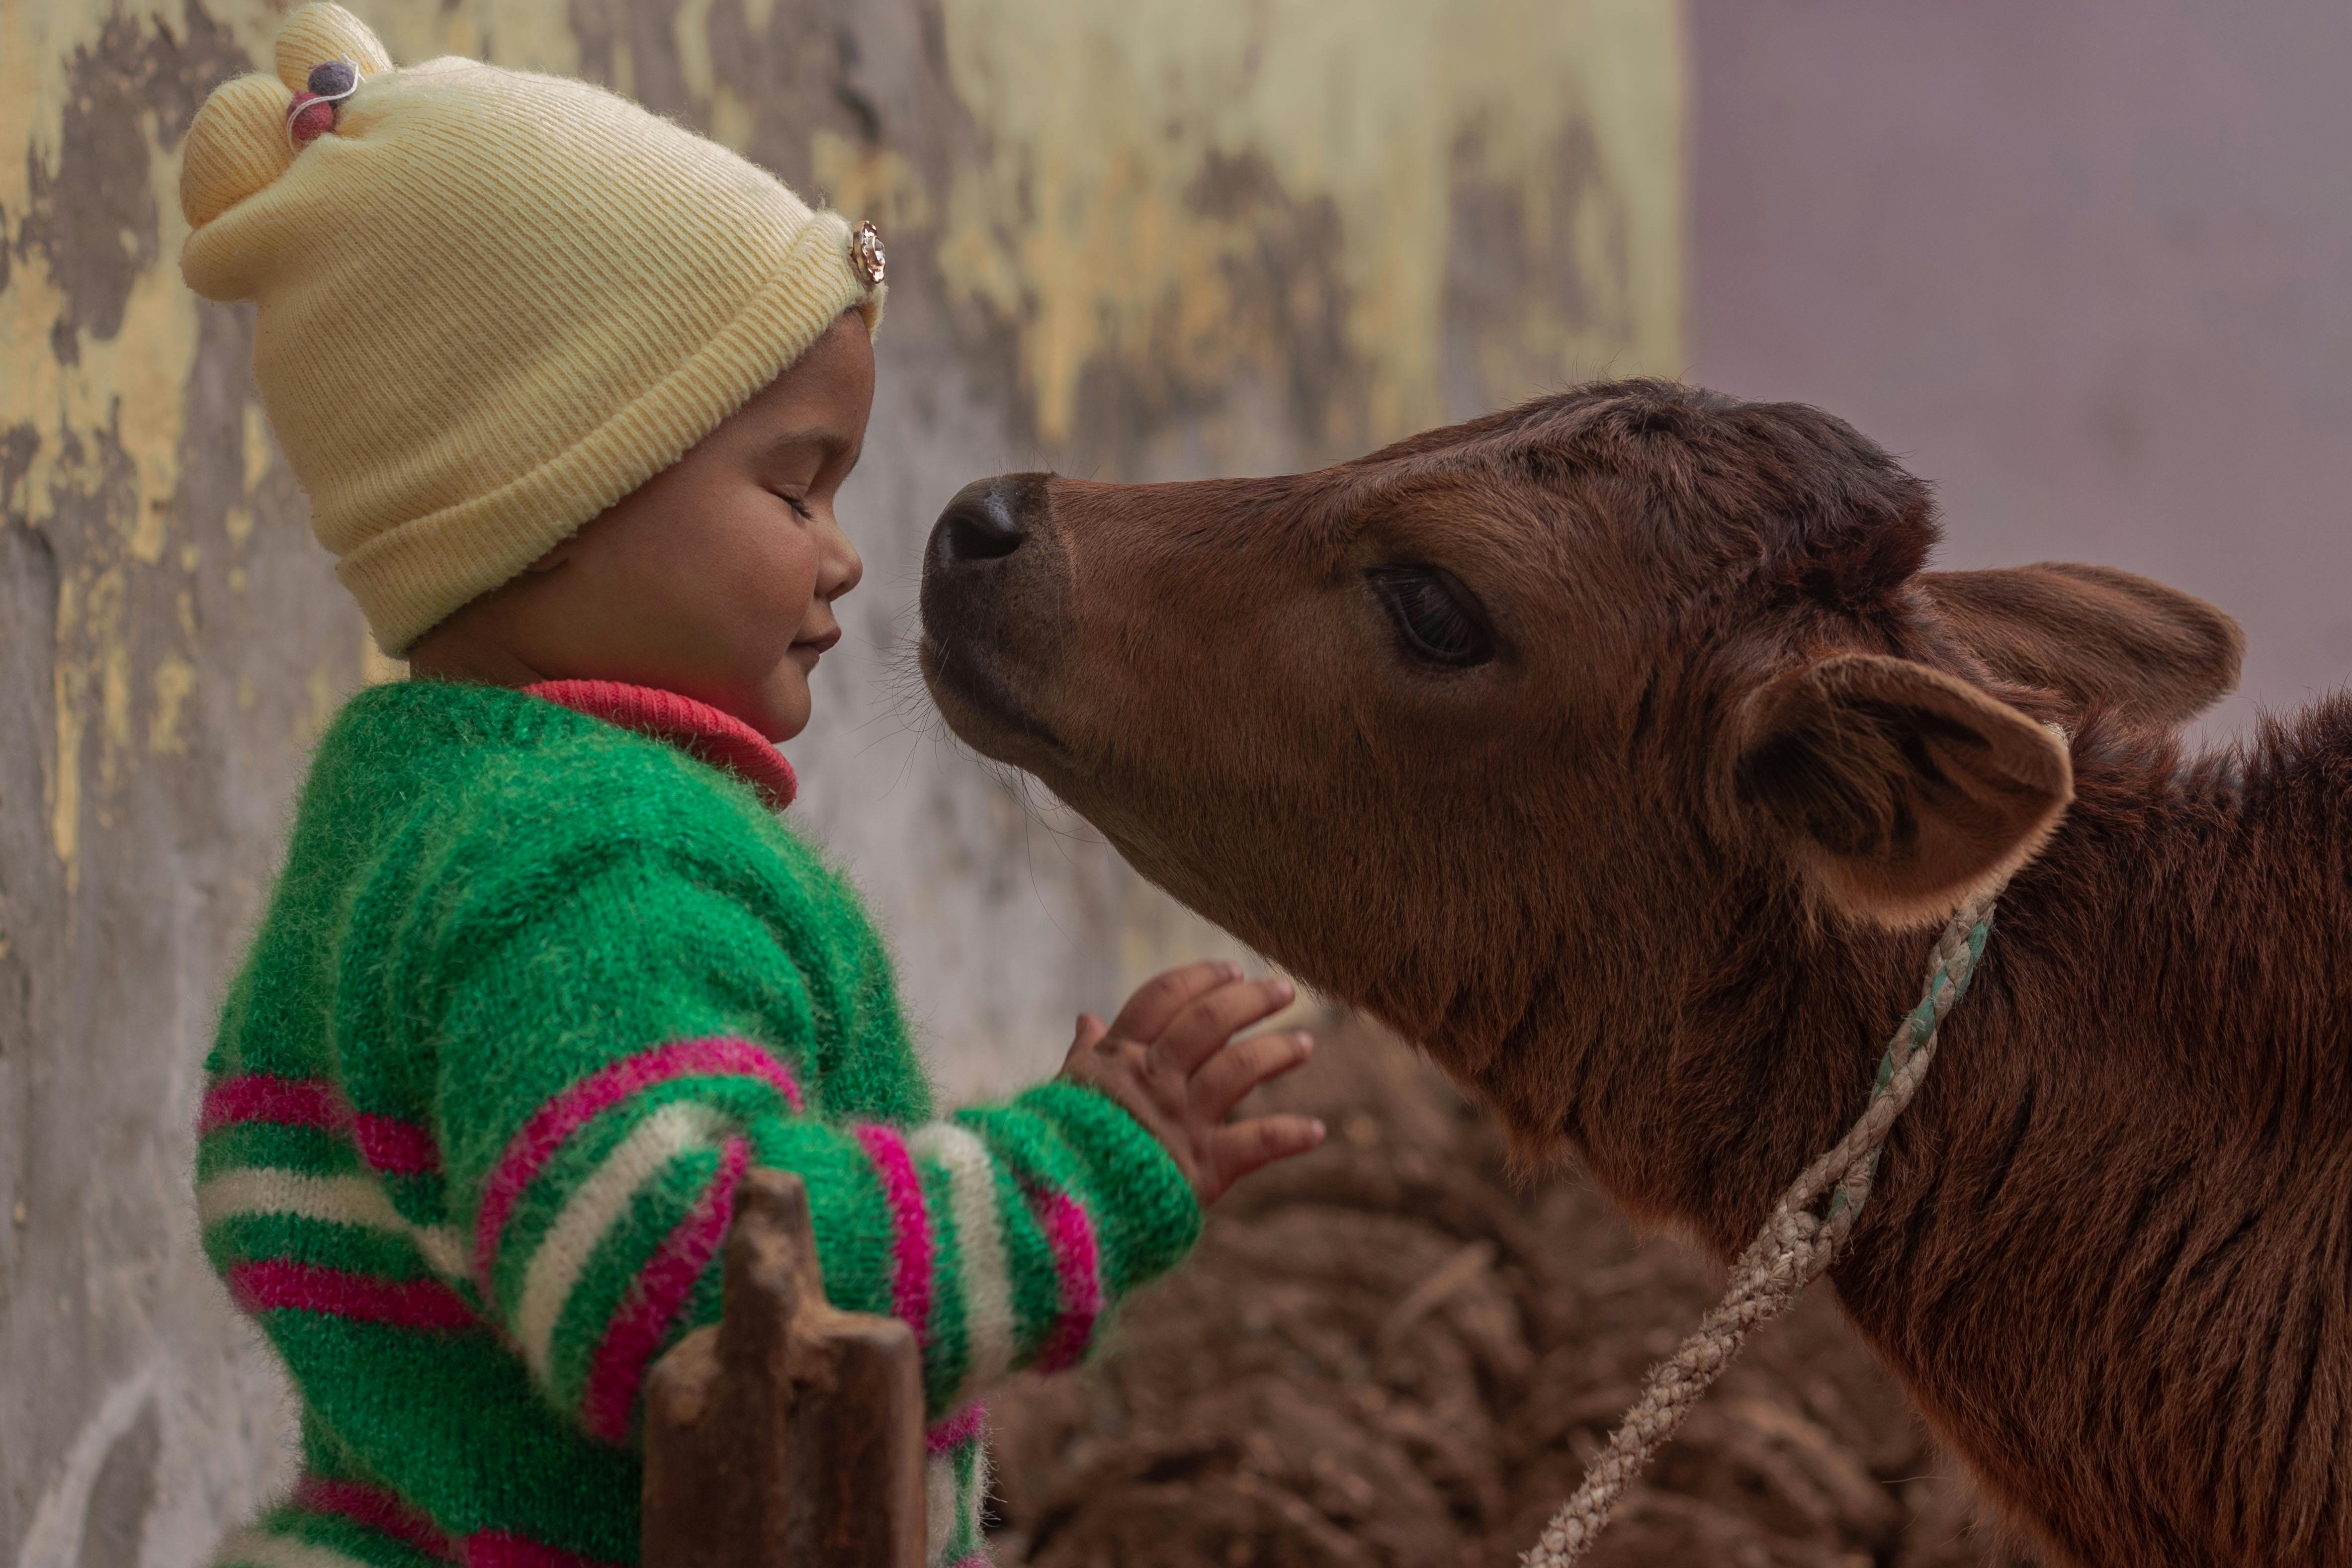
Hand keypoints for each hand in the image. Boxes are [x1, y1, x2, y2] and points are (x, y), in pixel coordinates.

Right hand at [1060, 961, 1326, 1205]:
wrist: (1058, 1214)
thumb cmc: (1058, 1150)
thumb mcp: (1066, 1092)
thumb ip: (1086, 1054)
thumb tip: (1088, 1018)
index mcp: (1119, 1059)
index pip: (1164, 998)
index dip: (1200, 978)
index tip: (1231, 969)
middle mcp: (1155, 1080)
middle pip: (1209, 1021)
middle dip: (1250, 999)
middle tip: (1283, 989)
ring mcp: (1182, 1120)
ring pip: (1241, 1068)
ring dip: (1279, 1051)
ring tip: (1306, 1043)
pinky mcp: (1204, 1166)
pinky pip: (1259, 1141)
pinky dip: (1291, 1134)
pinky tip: (1317, 1131)